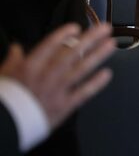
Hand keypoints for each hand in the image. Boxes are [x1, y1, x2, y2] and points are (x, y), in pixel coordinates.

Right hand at [0, 23, 115, 129]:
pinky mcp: (64, 106)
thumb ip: (13, 61)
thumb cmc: (5, 101)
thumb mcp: (4, 77)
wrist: (7, 128)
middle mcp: (46, 76)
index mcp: (30, 68)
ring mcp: (57, 91)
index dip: (63, 35)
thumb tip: (16, 47)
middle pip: (71, 54)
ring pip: (81, 69)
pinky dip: (96, 83)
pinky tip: (107, 74)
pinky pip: (83, 93)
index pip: (49, 46)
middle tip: (105, 29)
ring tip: (111, 45)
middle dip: (90, 39)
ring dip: (98, 55)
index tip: (76, 27)